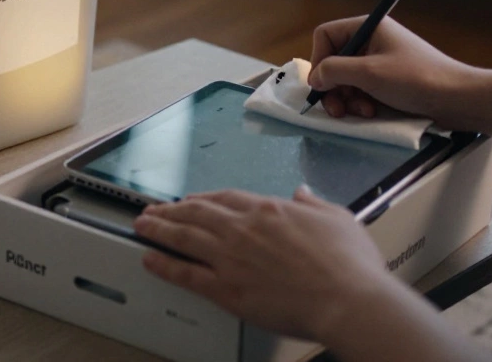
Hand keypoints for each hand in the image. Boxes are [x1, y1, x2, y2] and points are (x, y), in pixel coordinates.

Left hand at [134, 187, 399, 341]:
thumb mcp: (337, 218)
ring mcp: (231, 257)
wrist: (347, 300)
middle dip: (172, 209)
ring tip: (142, 225)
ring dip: (159, 229)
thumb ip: (314, 203)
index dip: (204, 198)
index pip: (226, 197)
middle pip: (197, 212)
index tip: (192, 199)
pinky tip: (150, 259)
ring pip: (184, 236)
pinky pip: (185, 272)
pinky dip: (164, 264)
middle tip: (154, 209)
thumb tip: (303, 192)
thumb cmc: (349, 266)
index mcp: (269, 210)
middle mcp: (244, 229)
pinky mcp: (226, 288)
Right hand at [308, 16, 477, 127]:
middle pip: (333, 61)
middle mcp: (371, 41)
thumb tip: (314, 78)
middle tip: (336, 109)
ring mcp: (380, 62)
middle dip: (333, 87)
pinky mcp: (388, 81)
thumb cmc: (414, 79)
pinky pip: (361, 90)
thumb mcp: (369, 73)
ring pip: (345, 79)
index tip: (322, 84)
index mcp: (368, 28)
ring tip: (361, 112)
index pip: (326, 36)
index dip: (319, 60)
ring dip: (347, 98)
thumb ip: (334, 71)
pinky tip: (371, 113)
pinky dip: (361, 102)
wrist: (457, 99)